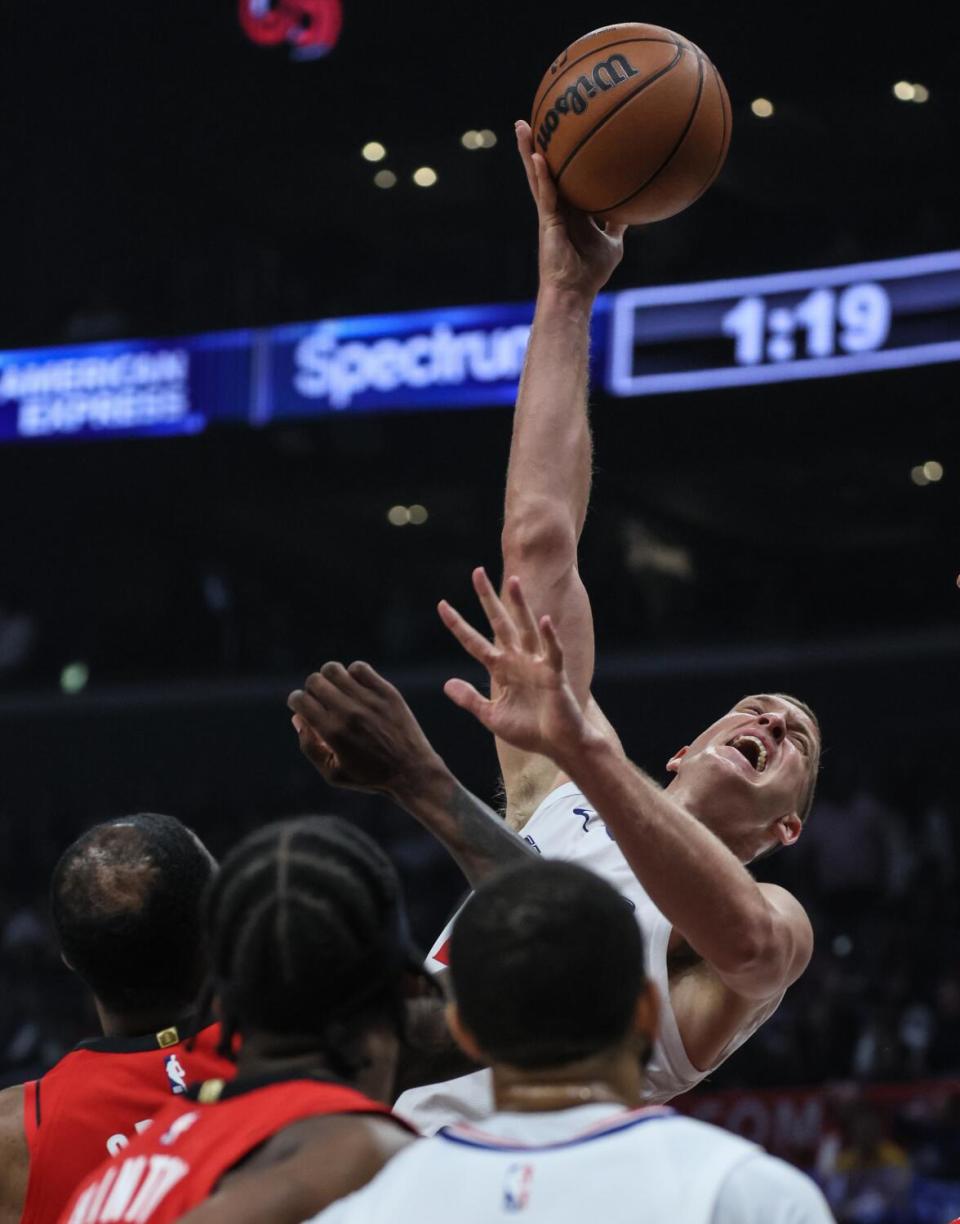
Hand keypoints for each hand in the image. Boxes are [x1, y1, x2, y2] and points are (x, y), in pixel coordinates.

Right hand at [287, 661, 443, 797]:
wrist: (412, 771)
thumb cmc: (370, 776)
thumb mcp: (333, 773)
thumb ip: (309, 746)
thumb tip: (298, 718)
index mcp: (333, 733)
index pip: (300, 699)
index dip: (296, 702)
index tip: (304, 708)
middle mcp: (349, 713)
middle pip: (315, 681)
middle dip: (312, 689)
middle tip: (322, 702)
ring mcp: (369, 700)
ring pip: (334, 669)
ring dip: (330, 679)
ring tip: (338, 692)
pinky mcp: (387, 692)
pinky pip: (359, 668)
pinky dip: (353, 674)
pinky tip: (357, 688)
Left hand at [437, 567, 592, 763]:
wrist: (559, 745)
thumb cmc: (530, 731)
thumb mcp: (491, 716)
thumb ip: (470, 699)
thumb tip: (447, 683)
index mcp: (501, 669)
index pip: (474, 642)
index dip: (458, 625)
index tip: (441, 605)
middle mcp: (518, 660)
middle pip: (500, 623)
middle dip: (488, 598)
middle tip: (476, 572)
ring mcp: (537, 664)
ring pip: (526, 628)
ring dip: (520, 606)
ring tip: (514, 581)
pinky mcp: (555, 675)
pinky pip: (552, 652)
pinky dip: (549, 637)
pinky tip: (544, 620)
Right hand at [515, 119, 625, 299]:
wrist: (575, 292)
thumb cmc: (591, 272)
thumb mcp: (612, 243)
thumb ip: (617, 223)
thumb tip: (634, 208)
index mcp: (570, 209)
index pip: (564, 177)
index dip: (559, 157)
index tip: (559, 132)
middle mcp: (557, 207)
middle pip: (545, 170)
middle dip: (537, 146)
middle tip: (533, 119)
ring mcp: (549, 214)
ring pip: (537, 177)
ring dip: (528, 152)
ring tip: (522, 126)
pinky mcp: (547, 222)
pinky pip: (544, 195)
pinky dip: (541, 176)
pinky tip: (537, 156)